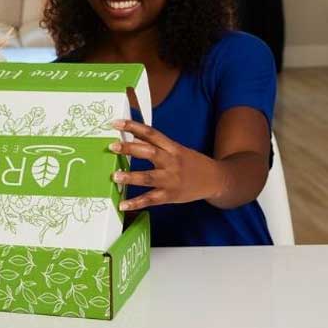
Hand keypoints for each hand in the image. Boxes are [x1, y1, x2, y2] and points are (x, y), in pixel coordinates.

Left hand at [109, 119, 224, 211]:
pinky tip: (123, 204)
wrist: (215, 180)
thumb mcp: (175, 149)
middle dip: (130, 148)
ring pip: (149, 177)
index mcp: (171, 147)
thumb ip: (155, 145)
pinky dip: (136, 202)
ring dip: (131, 177)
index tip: (116, 122)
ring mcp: (170, 179)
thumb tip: (131, 138)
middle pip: (149, 152)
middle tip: (112, 146)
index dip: (133, 126)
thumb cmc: (191, 163)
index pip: (151, 133)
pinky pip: (151, 199)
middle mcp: (171, 161)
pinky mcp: (170, 195)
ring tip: (115, 176)